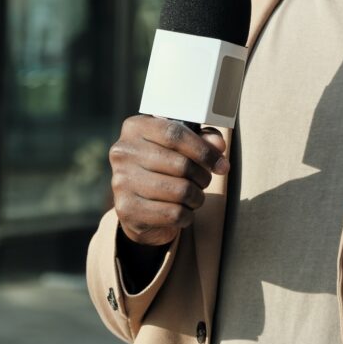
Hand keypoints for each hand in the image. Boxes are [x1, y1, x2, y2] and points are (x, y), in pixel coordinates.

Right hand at [109, 115, 228, 246]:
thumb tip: (218, 145)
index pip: (175, 134)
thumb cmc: (163, 167)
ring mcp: (121, 181)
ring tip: (194, 196)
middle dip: (202, 176)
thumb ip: (203, 139)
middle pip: (181, 164)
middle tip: (205, 181)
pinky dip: (186, 215)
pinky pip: (173, 213)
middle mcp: (123, 152)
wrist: (138, 205)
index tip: (221, 164)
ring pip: (180, 191)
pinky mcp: (126, 209)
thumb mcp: (182, 146)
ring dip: (196, 197)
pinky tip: (182, 211)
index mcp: (135, 128)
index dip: (204, 150)